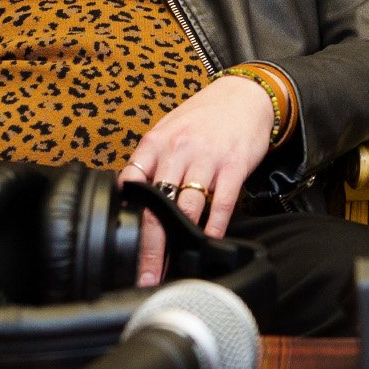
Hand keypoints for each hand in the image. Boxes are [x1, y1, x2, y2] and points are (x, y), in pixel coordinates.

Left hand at [120, 76, 275, 285]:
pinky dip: (215, 226)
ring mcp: (208, 158)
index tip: (123, 246)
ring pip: (188, 207)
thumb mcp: (169, 130)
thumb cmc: (205, 116)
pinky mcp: (234, 165)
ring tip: (174, 267)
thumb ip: (150, 160)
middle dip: (151, 245)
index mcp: (157, 142)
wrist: (245, 95)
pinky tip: (209, 241)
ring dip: (180, 241)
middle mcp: (179, 149)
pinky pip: (222, 203)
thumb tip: (130, 195)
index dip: (126, 218)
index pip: (132, 184)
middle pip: (159, 205)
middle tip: (146, 273)